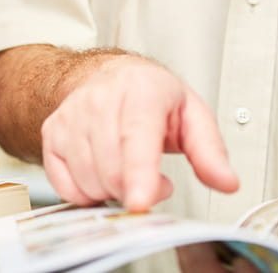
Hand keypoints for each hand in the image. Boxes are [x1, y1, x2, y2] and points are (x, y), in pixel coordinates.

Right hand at [40, 56, 237, 211]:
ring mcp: (70, 116)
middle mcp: (99, 100)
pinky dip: (86, 193)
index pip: (136, 137)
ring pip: (88, 180)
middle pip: (111, 169)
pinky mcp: (51, 133)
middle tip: (152, 178)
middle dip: (135, 190)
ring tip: (127, 170)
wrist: (109, 75)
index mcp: (140, 91)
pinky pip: (64, 185)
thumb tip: (225, 181)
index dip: (138, 174)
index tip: (140, 201)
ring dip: (112, 191)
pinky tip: (102, 175)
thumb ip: (209, 151)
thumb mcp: (192, 114)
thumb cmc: (150, 95)